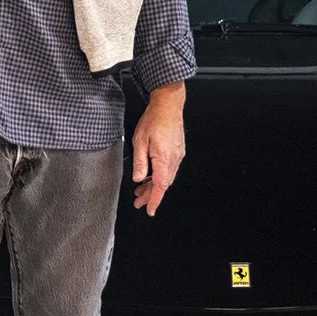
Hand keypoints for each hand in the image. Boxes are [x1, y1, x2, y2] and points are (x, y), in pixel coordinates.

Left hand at [130, 83, 186, 215]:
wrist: (168, 105)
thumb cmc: (154, 120)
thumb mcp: (140, 141)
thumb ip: (140, 162)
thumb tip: (138, 178)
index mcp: (164, 158)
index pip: (160, 186)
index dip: (154, 200)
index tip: (149, 210)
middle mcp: (174, 159)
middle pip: (164, 184)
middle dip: (151, 195)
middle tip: (139, 201)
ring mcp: (177, 155)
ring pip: (166, 177)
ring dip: (155, 185)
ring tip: (141, 189)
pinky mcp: (177, 151)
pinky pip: (169, 168)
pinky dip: (160, 175)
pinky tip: (151, 175)